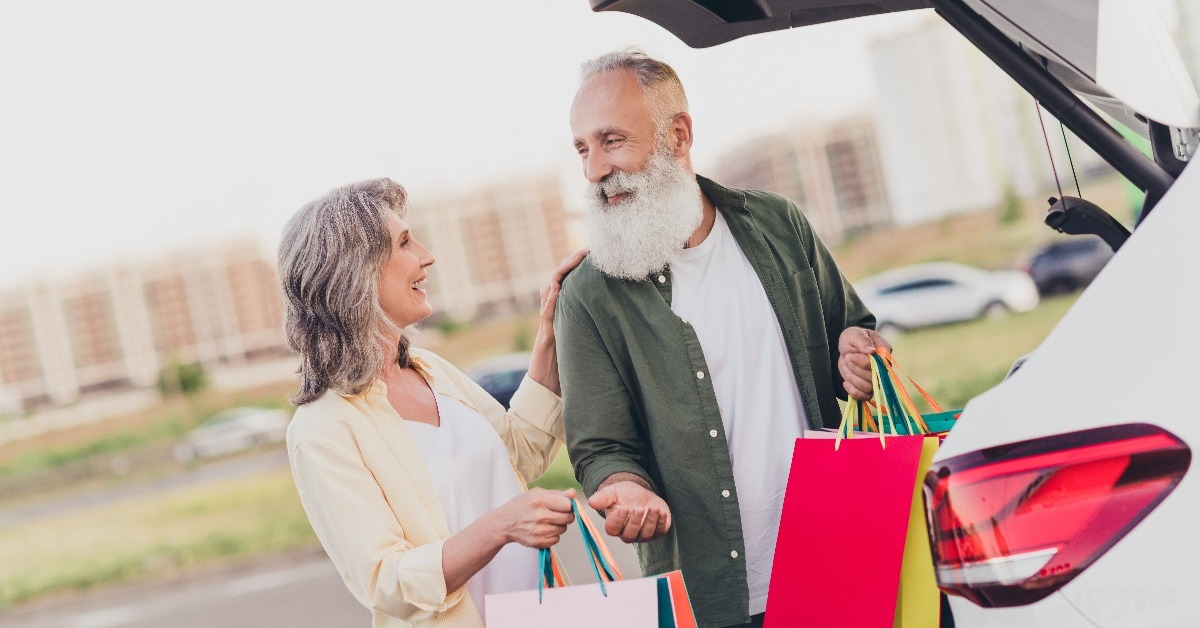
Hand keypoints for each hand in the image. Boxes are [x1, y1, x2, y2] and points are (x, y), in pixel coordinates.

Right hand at [498, 488, 576, 548]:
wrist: (504, 523)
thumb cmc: (521, 505)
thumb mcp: (536, 494)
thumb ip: (556, 493)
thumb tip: (573, 493)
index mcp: (540, 500)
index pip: (567, 505)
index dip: (568, 505)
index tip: (563, 505)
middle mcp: (540, 516)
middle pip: (568, 518)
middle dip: (566, 516)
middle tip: (556, 513)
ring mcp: (539, 531)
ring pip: (563, 529)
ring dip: (559, 526)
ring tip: (547, 521)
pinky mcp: (537, 542)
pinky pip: (556, 539)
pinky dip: (552, 535)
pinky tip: (543, 529)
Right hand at [528, 249, 587, 394]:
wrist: (547, 390)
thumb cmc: (568, 369)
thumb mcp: (585, 344)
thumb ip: (594, 331)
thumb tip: (620, 322)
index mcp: (564, 315)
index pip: (568, 285)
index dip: (577, 269)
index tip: (593, 256)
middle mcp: (554, 315)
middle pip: (558, 281)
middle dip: (570, 263)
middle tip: (586, 250)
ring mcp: (548, 323)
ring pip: (549, 291)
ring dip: (561, 273)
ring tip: (573, 259)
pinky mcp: (545, 335)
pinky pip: (546, 312)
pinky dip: (551, 298)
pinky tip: (558, 285)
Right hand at [588, 480, 670, 542]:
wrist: (639, 494)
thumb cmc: (622, 495)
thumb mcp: (612, 493)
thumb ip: (602, 498)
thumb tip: (590, 502)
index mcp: (614, 526)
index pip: (613, 529)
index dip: (618, 520)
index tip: (623, 508)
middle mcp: (627, 534)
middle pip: (630, 535)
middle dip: (635, 521)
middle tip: (638, 508)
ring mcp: (643, 534)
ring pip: (646, 535)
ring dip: (650, 522)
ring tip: (653, 508)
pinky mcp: (657, 531)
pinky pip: (660, 531)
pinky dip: (662, 522)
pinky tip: (661, 510)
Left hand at [838, 326, 891, 400]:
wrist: (845, 349)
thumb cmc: (853, 339)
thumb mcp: (854, 334)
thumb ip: (862, 340)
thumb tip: (871, 351)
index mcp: (884, 352)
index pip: (881, 363)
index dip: (864, 362)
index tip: (851, 355)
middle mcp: (884, 368)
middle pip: (874, 377)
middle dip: (856, 369)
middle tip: (847, 358)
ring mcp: (877, 379)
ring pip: (868, 387)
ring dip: (852, 378)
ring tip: (846, 366)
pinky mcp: (868, 387)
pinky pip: (865, 396)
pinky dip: (853, 391)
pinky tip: (846, 382)